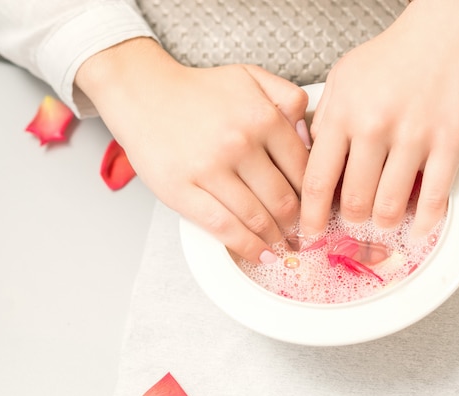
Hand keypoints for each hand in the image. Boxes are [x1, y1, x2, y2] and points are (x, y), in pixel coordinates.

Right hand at [76, 38, 309, 263]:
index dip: (313, 196)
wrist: (143, 92)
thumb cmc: (199, 90)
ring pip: (257, 218)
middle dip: (296, 223)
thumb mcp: (250, 77)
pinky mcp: (182, 190)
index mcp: (263, 118)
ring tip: (284, 247)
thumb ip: (289, 98)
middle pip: (284, 200)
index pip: (303, 170)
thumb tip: (310, 137)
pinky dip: (248, 246)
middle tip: (301, 234)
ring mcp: (210, 169)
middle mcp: (240, 143)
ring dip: (276, 239)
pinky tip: (261, 254)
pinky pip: (224, 227)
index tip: (315, 210)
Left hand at [300, 0, 458, 237]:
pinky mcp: (449, 143)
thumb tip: (309, 161)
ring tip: (381, 219)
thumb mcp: (341, 80)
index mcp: (343, 114)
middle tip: (352, 222)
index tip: (310, 232)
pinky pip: (434, 198)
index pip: (317, 181)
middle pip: (354, 201)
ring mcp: (414, 136)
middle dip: (350, 221)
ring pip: (390, 206)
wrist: (442, 33)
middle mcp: (374, 127)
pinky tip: (417, 230)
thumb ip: (324, 121)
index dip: (311, 216)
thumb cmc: (390, 58)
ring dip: (382, 223)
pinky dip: (423, 223)